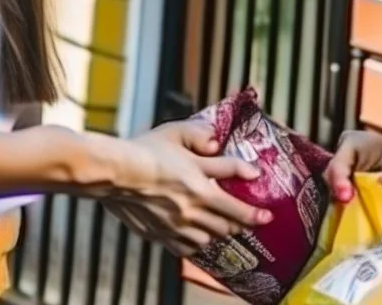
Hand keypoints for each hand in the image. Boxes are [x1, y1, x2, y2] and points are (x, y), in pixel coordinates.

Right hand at [108, 122, 272, 256]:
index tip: (267, 215)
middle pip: (226, 226)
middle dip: (240, 224)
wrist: (113, 173)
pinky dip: (196, 243)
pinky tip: (198, 236)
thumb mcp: (179, 135)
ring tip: (224, 227)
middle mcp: (192, 212)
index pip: (237, 205)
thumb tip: (223, 146)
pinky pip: (186, 247)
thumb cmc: (146, 150)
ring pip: (208, 239)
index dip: (256, 212)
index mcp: (201, 188)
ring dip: (219, 233)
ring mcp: (175, 226)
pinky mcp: (159, 234)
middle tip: (248, 221)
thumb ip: (206, 140)